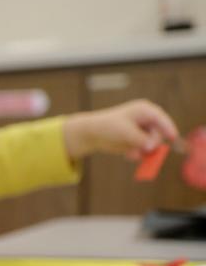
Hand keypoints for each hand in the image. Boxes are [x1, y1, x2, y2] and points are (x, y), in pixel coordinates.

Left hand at [63, 99, 178, 159]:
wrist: (92, 134)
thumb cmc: (108, 127)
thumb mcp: (125, 132)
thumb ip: (141, 139)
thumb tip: (153, 148)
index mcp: (144, 110)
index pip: (160, 118)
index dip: (168, 128)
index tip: (172, 138)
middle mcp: (146, 120)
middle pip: (158, 135)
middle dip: (152, 144)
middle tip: (145, 150)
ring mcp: (144, 132)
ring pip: (152, 145)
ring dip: (144, 151)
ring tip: (131, 152)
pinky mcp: (139, 142)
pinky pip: (145, 151)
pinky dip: (138, 154)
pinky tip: (128, 155)